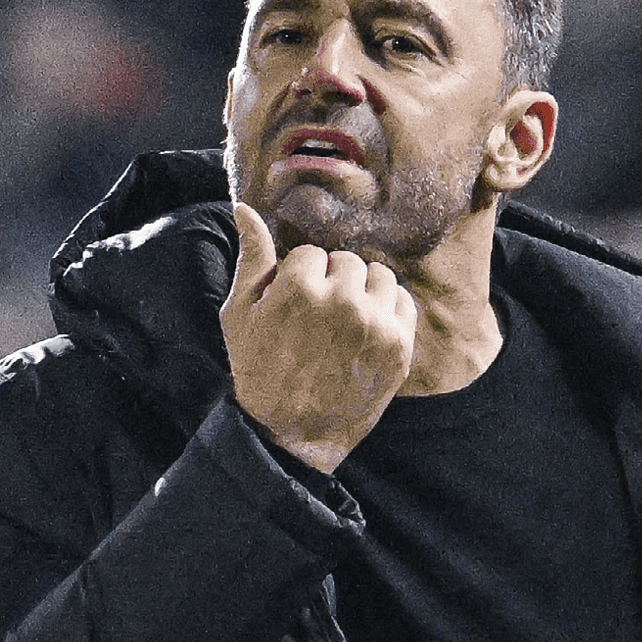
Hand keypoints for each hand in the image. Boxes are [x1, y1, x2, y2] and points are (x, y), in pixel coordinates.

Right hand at [219, 202, 416, 472]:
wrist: (292, 434)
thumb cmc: (258, 371)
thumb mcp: (240, 314)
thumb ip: (251, 256)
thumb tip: (244, 207)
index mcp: (299, 288)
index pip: (311, 255)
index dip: (298, 280)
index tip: (291, 308)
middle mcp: (342, 301)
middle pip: (346, 261)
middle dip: (331, 282)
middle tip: (316, 318)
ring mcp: (375, 324)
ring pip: (378, 276)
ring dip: (362, 291)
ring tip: (342, 321)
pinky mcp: (399, 346)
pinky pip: (402, 301)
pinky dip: (386, 310)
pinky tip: (364, 330)